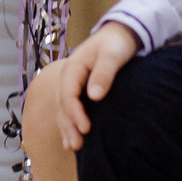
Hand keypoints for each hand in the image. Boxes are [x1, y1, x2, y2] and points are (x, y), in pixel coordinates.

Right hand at [55, 22, 140, 148]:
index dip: (75, 113)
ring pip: (63, 109)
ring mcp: (71, 85)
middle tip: (78, 144)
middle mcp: (68, 78)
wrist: (119, 34)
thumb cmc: (116, 43)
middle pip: (62, 105)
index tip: (86, 128)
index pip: (67, 94)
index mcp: (72, 68)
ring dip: (66, 128)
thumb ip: (104, 73)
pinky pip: (69, 109)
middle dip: (68, 125)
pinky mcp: (79, 91)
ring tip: (73, 146)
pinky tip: (70, 139)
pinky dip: (68, 124)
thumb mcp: (112, 55)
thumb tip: (94, 96)